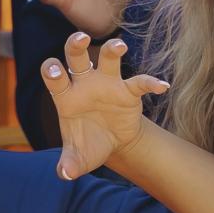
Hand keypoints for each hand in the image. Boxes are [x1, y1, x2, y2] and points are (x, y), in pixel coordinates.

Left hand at [41, 33, 169, 179]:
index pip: (54, 76)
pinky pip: (139, 82)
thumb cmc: (89, 144)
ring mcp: (107, 83)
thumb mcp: (79, 157)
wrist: (113, 144)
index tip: (56, 71)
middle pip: (76, 56)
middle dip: (75, 44)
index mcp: (66, 95)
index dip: (52, 71)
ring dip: (112, 50)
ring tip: (120, 46)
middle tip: (80, 38)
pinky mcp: (128, 90)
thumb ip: (69, 164)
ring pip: (107, 58)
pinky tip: (162, 87)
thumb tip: (65, 174)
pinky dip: (151, 82)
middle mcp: (84, 83)